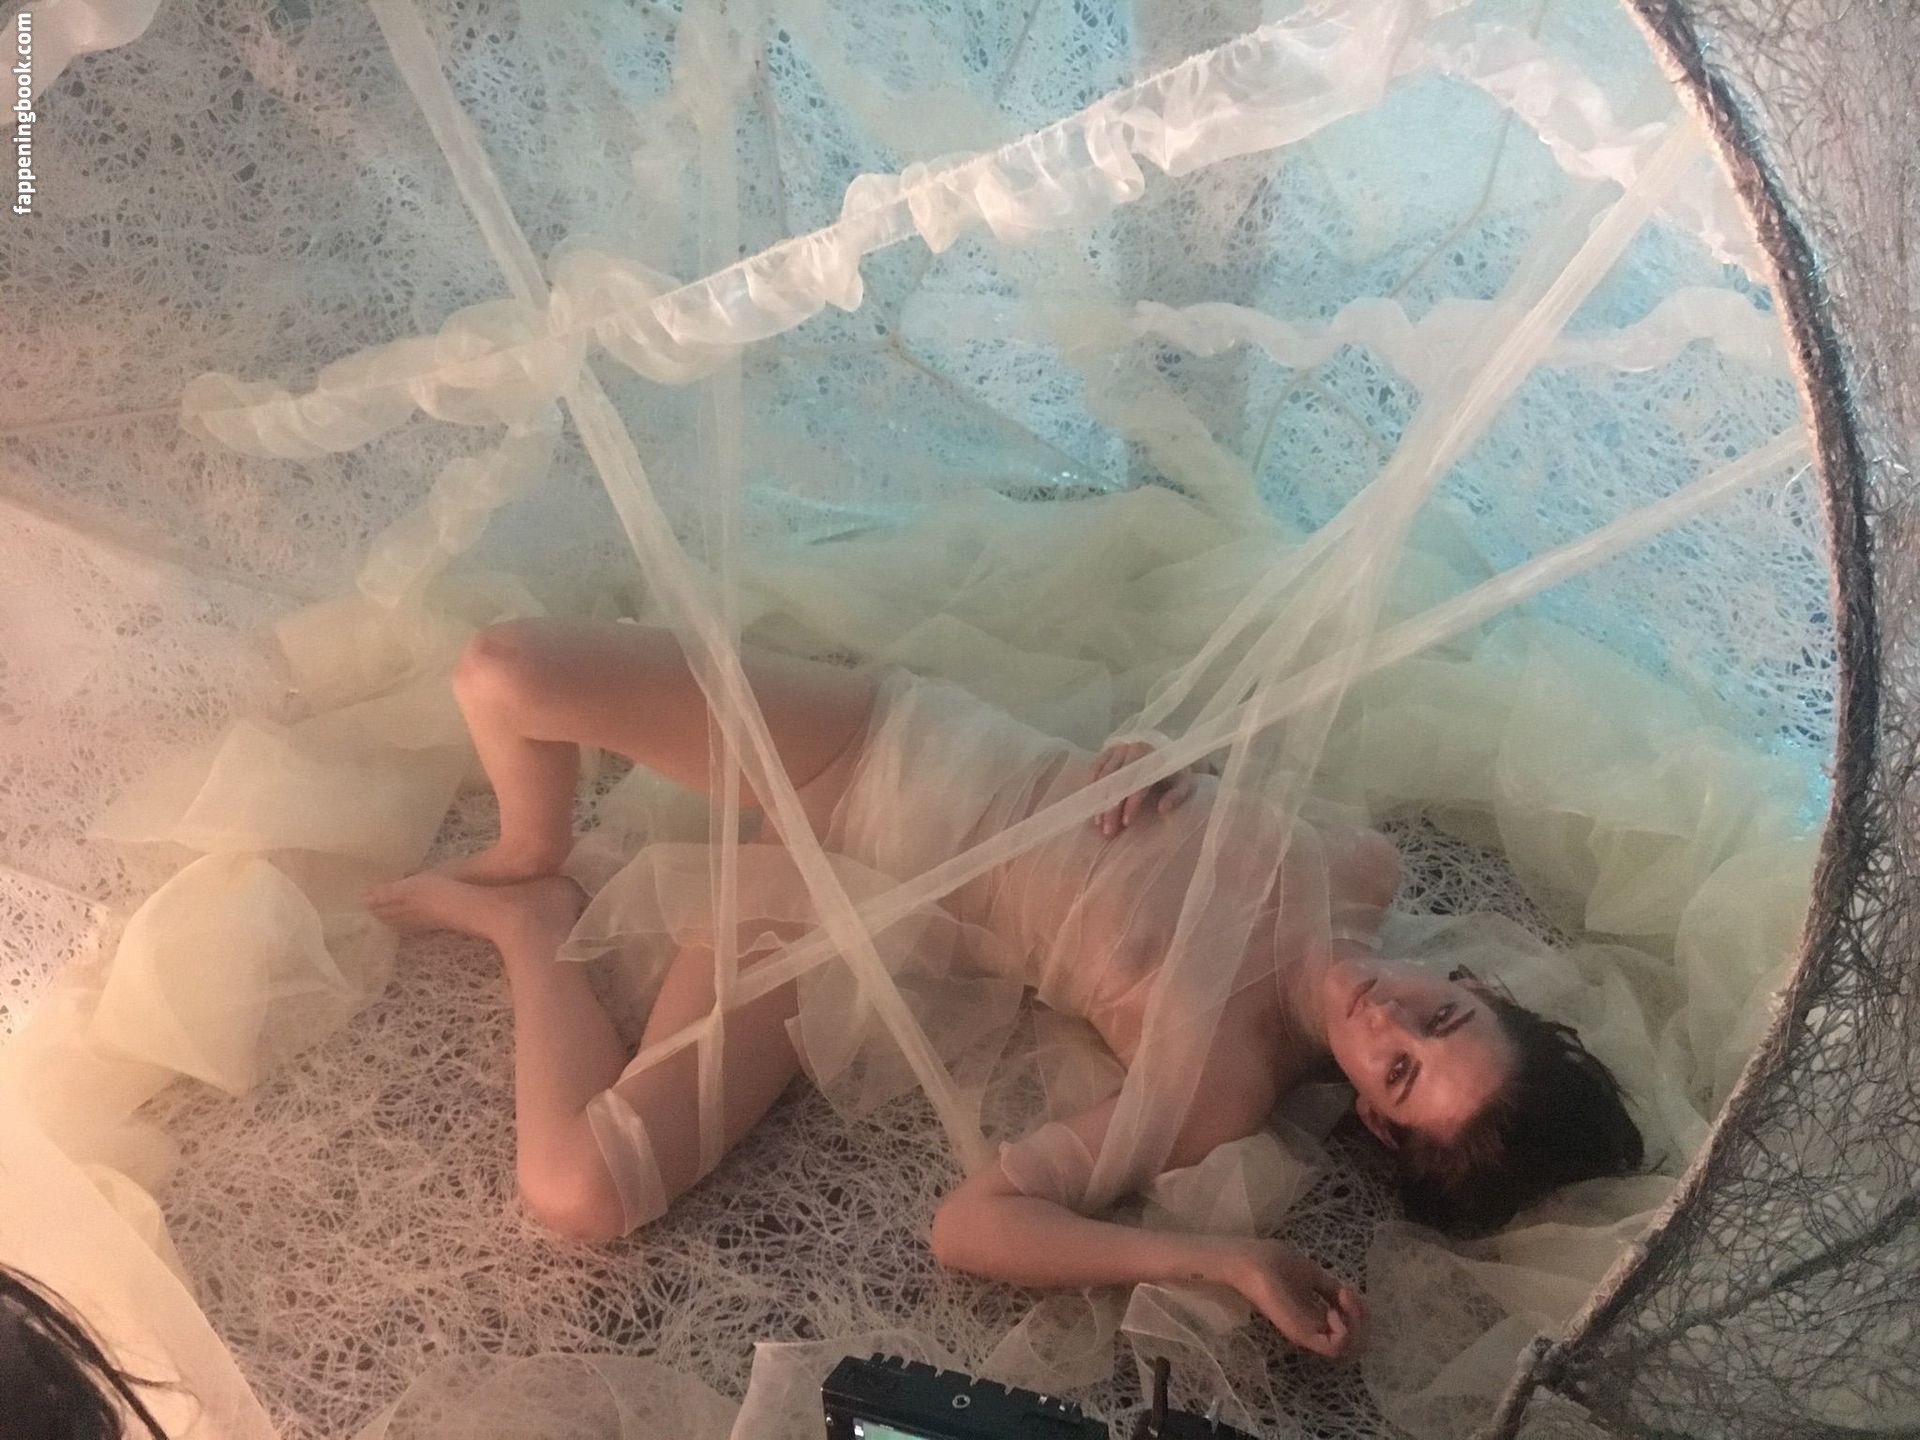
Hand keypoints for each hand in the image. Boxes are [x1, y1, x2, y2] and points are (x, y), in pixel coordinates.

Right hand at [1087, 740, 1198, 836]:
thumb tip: (1163, 809)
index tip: (1127, 823)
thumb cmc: (1175, 773)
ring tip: (1098, 823)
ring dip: (1099, 801)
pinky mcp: (1107, 751)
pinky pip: (1095, 769)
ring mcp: (1118, 749)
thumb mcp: (1184, 784)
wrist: (1168, 753)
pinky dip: (1091, 787)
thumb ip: (1177, 796)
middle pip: (1117, 781)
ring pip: (1103, 776)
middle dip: (1111, 808)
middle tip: (1108, 831)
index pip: (1138, 782)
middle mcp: (1132, 748)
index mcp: (1152, 756)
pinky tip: (1091, 804)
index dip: (1131, 803)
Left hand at [1230, 1239, 1368, 1359]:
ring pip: (1350, 1348)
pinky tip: (1333, 1309)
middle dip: (1362, 1318)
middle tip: (1347, 1295)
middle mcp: (1313, 1329)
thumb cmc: (1275, 1263)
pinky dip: (1345, 1330)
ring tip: (1341, 1298)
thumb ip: (1329, 1289)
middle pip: (1356, 1343)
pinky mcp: (1300, 1334)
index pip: (1351, 1329)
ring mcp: (1307, 1333)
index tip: (1348, 1290)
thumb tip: (1349, 1296)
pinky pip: (1335, 1347)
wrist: (1251, 1261)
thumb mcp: (1312, 1274)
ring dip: (1355, 1322)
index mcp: (1315, 1317)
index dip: (1360, 1312)